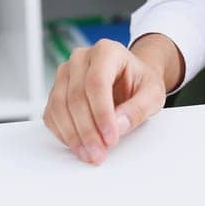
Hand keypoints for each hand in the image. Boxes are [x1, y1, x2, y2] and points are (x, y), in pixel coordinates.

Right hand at [42, 38, 165, 164]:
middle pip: (76, 96)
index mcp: (106, 51)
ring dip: (73, 135)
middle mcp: (81, 58)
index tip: (110, 138)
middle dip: (87, 130)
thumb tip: (119, 125)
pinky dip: (63, 134)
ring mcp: (65, 73)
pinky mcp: (56, 90)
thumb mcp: (153, 94)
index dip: (102, 113)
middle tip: (99, 153)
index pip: (97, 82)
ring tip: (90, 154)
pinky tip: (79, 146)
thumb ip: (139, 108)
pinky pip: (51, 114)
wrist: (130, 79)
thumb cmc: (140, 82)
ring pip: (60, 106)